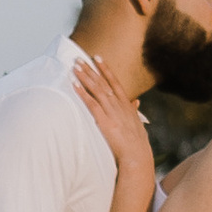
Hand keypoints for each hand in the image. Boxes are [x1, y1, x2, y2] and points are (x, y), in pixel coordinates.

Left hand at [70, 50, 156, 193]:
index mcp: (126, 104)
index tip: (97, 57)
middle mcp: (119, 104)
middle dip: (90, 69)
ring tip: (75, 67)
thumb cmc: (136, 141)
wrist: (137, 154)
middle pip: (102, 82)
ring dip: (85, 77)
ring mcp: (112, 112)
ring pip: (96, 89)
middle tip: (78, 58)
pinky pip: (91, 104)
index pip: (114, 81)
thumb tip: (135, 102)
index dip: (105, 69)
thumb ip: (133, 110)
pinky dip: (82, 93)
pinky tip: (74, 85)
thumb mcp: (137, 122)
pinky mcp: (104, 121)